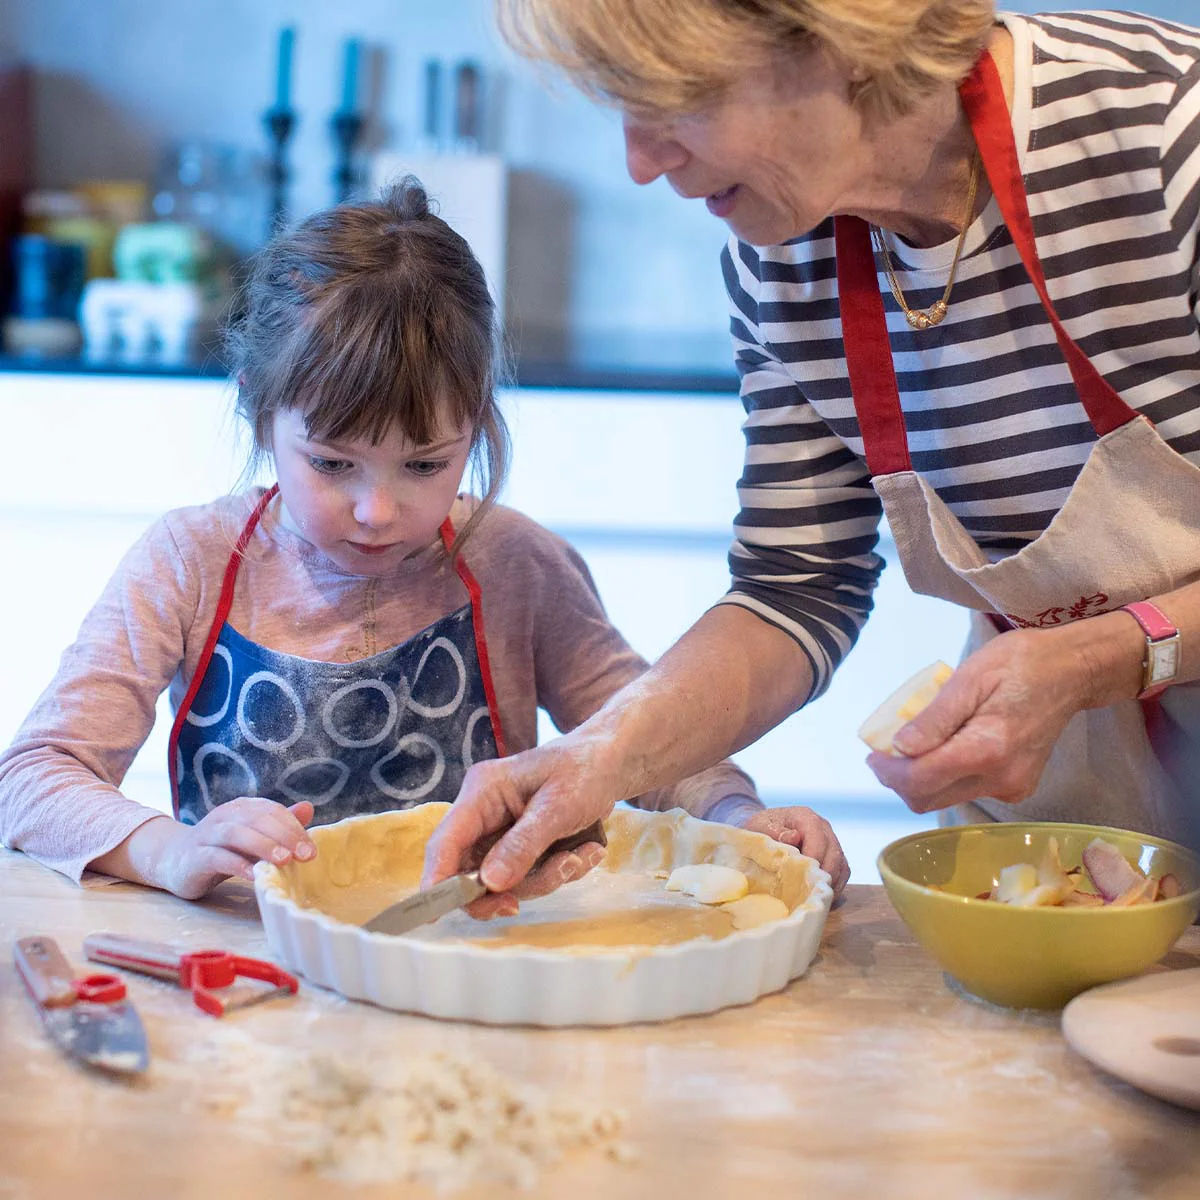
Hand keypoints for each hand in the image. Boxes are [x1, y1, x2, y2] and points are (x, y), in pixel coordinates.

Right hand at [158, 797, 315, 898]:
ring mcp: (206, 835)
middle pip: (257, 819)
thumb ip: (278, 824)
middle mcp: (224, 816)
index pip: (272, 811)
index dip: (294, 828)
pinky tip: (253, 875)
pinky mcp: (194, 857)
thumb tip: (309, 808)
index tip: (312, 850)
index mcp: (242, 808)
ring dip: (262, 845)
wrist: (173, 860)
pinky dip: (236, 864)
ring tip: (284, 860)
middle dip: (285, 836)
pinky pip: (216, 857)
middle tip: (305, 855)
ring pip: (236, 834)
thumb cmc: (222, 849)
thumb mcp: (252, 837)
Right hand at [422, 738, 612, 918]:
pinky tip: (587, 851)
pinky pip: (530, 878)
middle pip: (470, 871)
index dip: (437, 879)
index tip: (436, 913)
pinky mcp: (522, 848)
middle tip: (540, 889)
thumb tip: (490, 882)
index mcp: (482, 792)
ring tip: (582, 855)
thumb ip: (523, 844)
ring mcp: (502, 834)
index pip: (446, 841)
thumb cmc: (584, 771)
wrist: (613, 764)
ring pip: (505, 881)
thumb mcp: (557, 806)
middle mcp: (484, 815)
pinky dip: (560, 872)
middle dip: (510, 887)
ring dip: (547, 877)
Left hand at [729, 806, 850, 895]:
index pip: (818, 838)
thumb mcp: (759, 826)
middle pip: (834, 853)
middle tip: (809, 892)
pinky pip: (842, 872)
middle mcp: (823, 827)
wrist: (763, 830)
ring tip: (814, 896)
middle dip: (824, 875)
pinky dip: (835, 885)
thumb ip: (774, 830)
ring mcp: (831, 841)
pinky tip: (819, 895)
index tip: (803, 876)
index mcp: (805, 817)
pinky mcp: (834, 856)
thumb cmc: (760, 828)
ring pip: (841, 864)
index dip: (814, 858)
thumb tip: (794, 837)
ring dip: (831, 883)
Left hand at [866, 624, 1116, 813]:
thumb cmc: (1020, 663)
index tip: (872, 753)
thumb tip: (898, 748)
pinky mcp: (1017, 788)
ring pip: (944, 798)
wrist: (1072, 671)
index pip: (920, 780)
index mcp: (988, 749)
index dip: (887, 771)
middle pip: (928, 798)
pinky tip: (947, 746)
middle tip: (886, 750)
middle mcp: (1001, 778)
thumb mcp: (970, 677)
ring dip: (920, 777)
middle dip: (898, 778)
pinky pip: (966, 791)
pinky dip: (945, 775)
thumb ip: (934, 717)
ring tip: (915, 743)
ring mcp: (1012, 788)